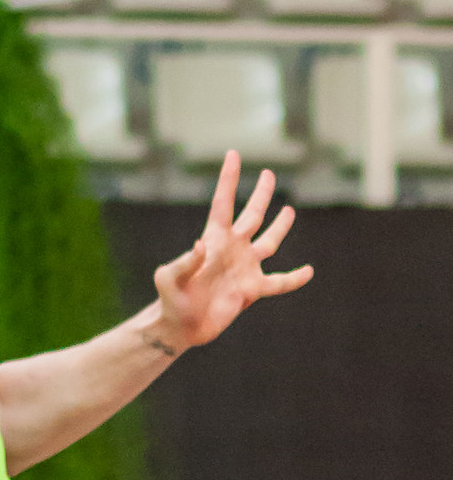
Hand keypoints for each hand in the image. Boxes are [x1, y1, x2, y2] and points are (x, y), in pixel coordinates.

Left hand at [149, 152, 312, 354]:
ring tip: (290, 210)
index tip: (234, 154)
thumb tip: (201, 246)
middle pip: (251, 216)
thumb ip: (184, 262)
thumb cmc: (170, 298)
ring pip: (269, 242)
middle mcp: (232, 249)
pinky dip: (294, 279)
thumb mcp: (169, 278)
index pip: (223, 203)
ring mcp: (244, 267)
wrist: (182, 325)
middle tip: (269, 173)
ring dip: (279, 227)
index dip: (229, 179)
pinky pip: (279, 283)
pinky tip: (309, 272)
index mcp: (212, 240)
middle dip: (261, 195)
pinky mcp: (252, 289)